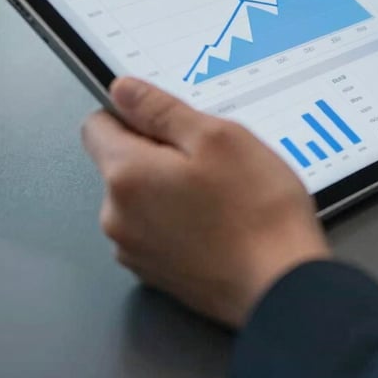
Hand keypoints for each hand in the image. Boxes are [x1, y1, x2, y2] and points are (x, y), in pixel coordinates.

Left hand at [82, 78, 329, 327]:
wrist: (281, 286)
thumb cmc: (258, 212)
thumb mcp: (217, 137)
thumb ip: (161, 110)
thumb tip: (123, 91)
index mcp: (126, 176)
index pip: (97, 125)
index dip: (133, 113)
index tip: (168, 118)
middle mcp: (118, 217)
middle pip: (123, 162)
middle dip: (161, 151)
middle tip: (212, 157)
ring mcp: (135, 250)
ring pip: (143, 195)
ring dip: (173, 186)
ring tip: (223, 192)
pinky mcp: (156, 272)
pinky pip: (158, 227)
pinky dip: (182, 217)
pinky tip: (221, 219)